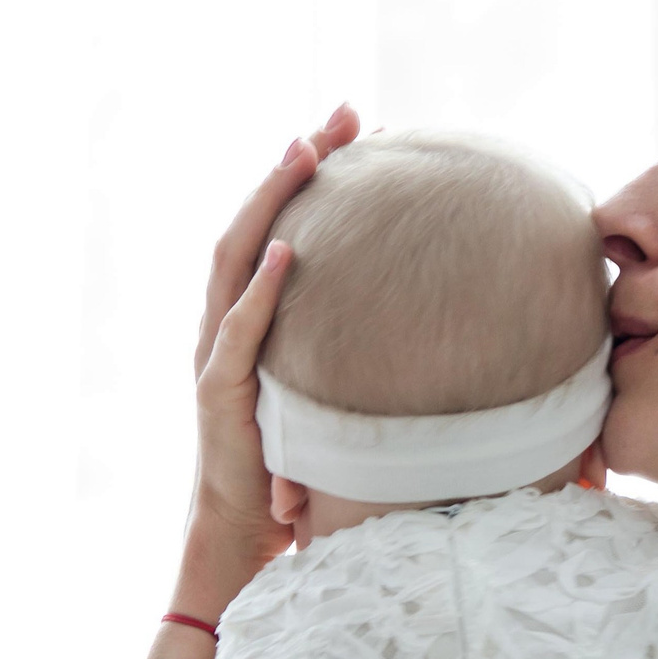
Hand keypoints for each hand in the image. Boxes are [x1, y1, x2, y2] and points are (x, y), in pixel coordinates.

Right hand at [174, 103, 361, 617]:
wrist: (238, 544)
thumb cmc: (290, 479)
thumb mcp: (329, 404)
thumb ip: (359, 363)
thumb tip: (442, 334)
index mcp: (249, 323)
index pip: (275, 231)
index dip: (310, 178)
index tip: (357, 132)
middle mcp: (223, 327)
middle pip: (253, 224)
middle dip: (294, 164)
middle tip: (340, 114)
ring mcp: (215, 358)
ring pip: (233, 260)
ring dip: (270, 203)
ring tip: (305, 153)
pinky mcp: (218, 398)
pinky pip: (235, 336)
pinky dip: (258, 291)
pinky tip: (287, 253)